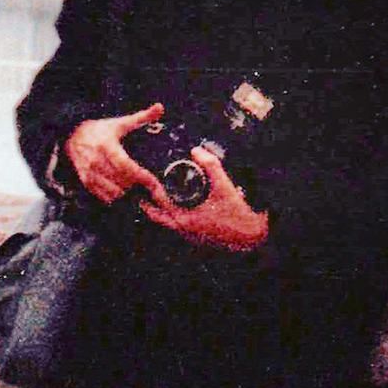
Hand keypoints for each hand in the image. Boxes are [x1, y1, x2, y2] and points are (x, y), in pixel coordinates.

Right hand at [63, 103, 168, 205]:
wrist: (72, 134)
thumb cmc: (100, 129)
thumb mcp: (120, 123)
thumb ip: (142, 117)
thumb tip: (160, 107)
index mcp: (107, 146)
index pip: (127, 167)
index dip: (143, 177)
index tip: (155, 184)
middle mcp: (96, 161)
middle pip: (124, 182)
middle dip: (137, 183)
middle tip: (142, 179)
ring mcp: (90, 173)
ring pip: (115, 192)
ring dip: (126, 190)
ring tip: (130, 182)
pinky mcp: (86, 181)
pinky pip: (105, 196)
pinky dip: (115, 195)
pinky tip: (119, 186)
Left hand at [140, 145, 269, 251]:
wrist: (249, 235)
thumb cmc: (236, 211)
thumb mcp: (224, 184)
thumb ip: (210, 165)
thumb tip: (196, 150)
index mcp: (185, 215)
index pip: (159, 198)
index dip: (150, 185)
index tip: (143, 174)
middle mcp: (182, 227)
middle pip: (155, 214)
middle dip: (146, 200)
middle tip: (138, 186)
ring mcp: (187, 235)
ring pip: (163, 222)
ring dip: (155, 210)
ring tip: (149, 196)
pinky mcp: (193, 238)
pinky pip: (174, 226)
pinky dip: (168, 216)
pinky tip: (173, 206)